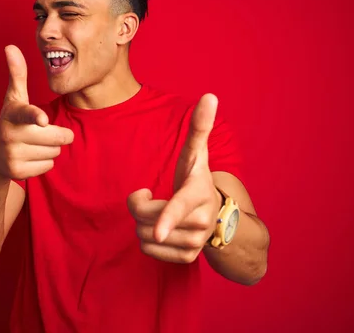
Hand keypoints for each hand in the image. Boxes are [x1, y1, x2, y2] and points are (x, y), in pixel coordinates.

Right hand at [0, 45, 73, 179]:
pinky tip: (31, 157)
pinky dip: (44, 162)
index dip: (36, 116)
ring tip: (34, 144)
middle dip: (57, 135)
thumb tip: (10, 47)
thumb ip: (17, 74)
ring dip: (50, 149)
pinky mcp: (17, 173)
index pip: (26, 113)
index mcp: (13, 115)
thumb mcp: (14, 99)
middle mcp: (10, 135)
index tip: (42, 120)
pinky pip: (48, 166)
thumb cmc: (11, 121)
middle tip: (43, 131)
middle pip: (55, 137)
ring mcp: (12, 155)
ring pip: (54, 152)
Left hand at [127, 94, 221, 263]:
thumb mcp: (196, 154)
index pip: (179, 205)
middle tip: (150, 196)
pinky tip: (162, 229)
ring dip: (142, 223)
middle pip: (145, 218)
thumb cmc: (196, 179)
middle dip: (139, 206)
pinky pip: (148, 251)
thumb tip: (210, 95)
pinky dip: (148, 240)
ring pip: (145, 236)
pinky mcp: (187, 258)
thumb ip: (199, 126)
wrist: (214, 214)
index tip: (159, 229)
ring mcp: (195, 243)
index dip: (167, 216)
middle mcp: (200, 222)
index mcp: (197, 194)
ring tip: (159, 213)